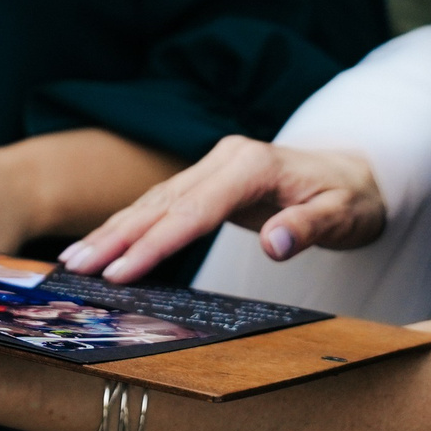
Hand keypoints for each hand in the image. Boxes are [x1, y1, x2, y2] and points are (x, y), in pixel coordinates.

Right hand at [57, 136, 384, 284]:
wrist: (356, 171)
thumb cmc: (352, 199)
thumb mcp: (345, 216)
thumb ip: (309, 228)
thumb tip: (274, 244)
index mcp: (252, 166)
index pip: (194, 211)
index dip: (154, 244)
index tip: (120, 272)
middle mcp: (225, 159)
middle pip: (162, 204)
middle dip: (116, 238)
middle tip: (76, 267)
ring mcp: (213, 165)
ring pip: (154, 201)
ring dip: (113, 231)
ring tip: (74, 259)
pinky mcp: (207, 178)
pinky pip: (162, 203)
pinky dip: (130, 224)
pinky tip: (103, 242)